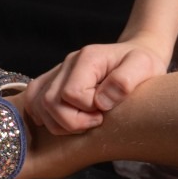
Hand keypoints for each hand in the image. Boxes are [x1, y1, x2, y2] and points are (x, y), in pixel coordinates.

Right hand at [23, 39, 167, 135]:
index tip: (105, 110)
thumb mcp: (144, 67)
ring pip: (38, 104)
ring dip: (58, 123)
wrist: (137, 56)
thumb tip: (101, 101)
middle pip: (49, 101)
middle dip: (71, 121)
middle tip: (95, 121)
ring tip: (82, 122)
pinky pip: (33, 100)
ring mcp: (58, 71)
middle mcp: (68, 62)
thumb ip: (124, 80)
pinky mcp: (54, 81)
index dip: (87, 110)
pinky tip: (62, 120)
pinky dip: (42, 116)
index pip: (71, 93)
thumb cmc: (142, 64)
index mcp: (88, 57)